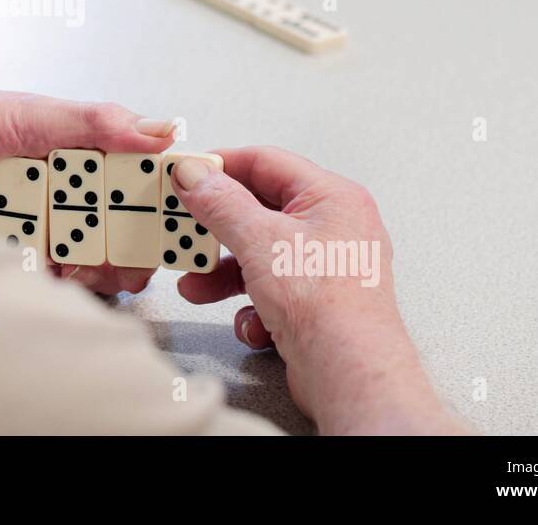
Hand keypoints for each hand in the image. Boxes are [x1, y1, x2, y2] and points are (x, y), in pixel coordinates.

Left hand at [0, 88, 174, 294]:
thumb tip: (155, 129)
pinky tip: (60, 271)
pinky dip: (60, 277)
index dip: (151, 195)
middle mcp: (54, 186)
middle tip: (139, 255)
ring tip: (94, 264)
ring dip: (99, 263)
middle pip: (112, 222)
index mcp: (66, 147)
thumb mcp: (27, 116)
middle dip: (131, 242)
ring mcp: (32, 221)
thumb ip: (90, 123)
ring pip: (86, 252)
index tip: (173, 212)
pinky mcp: (8, 252)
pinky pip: (48, 272)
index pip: (125, 173)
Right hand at [171, 146, 469, 434]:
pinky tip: (251, 322)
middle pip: (259, 212)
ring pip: (260, 257)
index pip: (266, 162)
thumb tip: (195, 175)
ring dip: (224, 275)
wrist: (351, 374)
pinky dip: (252, 306)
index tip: (186, 174)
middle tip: (187, 232)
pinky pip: (271, 292)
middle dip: (217, 232)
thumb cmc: (329, 306)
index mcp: (332, 197)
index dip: (221, 166)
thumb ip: (220, 203)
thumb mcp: (259, 240)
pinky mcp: (316, 304)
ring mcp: (326, 267)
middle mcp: (334, 227)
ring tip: (198, 286)